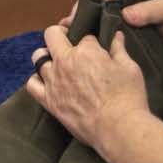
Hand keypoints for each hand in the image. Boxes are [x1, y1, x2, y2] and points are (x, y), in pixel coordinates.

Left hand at [28, 23, 147, 148]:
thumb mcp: (130, 68)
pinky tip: (45, 81)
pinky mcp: (49, 101)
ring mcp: (54, 81)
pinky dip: (36, 79)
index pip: (84, 36)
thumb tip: (116, 35)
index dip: (92, 41)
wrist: (117, 128)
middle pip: (52, 35)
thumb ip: (119, 49)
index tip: (97, 49)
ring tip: (58, 62)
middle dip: (61, 34)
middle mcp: (65, 62)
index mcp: (86, 51)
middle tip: (71, 43)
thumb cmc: (127, 97)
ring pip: (38, 56)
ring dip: (47, 56)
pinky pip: (32, 85)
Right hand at [73, 0, 162, 69]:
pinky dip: (86, 32)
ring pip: (94, 14)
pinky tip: (75, 37)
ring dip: (83, 19)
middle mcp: (123, 0)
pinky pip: (98, 30)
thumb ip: (151, 10)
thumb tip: (126, 14)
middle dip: (86, 6)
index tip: (105, 2)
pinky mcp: (117, 35)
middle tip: (79, 20)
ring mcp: (119, 18)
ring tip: (73, 30)